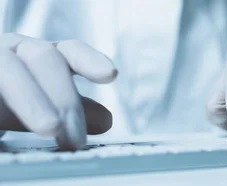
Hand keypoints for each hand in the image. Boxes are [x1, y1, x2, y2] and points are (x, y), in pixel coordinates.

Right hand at [0, 33, 116, 149]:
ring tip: (50, 127)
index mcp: (35, 57)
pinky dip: (1, 104)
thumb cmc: (2, 100)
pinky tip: (8, 128)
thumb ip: (67, 108)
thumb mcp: (35, 105)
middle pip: (44, 60)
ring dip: (33, 99)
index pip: (67, 52)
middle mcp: (10, 51)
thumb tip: (106, 119)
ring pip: (10, 68)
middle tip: (75, 136)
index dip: (88, 60)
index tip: (109, 74)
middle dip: (64, 96)